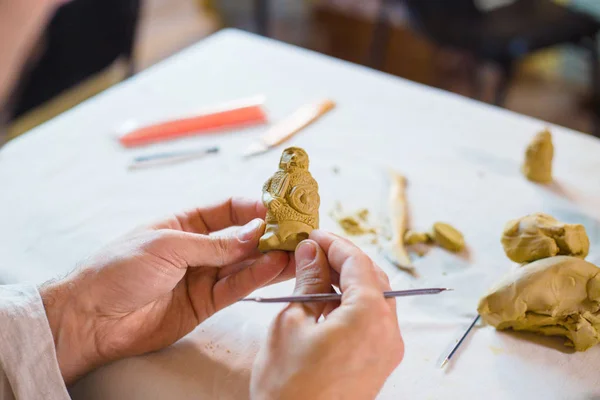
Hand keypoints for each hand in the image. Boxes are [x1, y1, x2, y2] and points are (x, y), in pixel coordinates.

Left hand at [40, 198, 294, 384]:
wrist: (93, 319)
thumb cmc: (119, 269)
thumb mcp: (167, 245)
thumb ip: (214, 244)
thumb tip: (253, 234)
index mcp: (183, 224)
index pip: (225, 209)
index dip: (251, 208)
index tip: (276, 209)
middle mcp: (197, 248)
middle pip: (240, 238)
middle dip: (267, 234)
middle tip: (295, 232)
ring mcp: (202, 276)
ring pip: (243, 264)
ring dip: (268, 257)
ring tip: (295, 251)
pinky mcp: (205, 303)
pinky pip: (236, 288)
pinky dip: (255, 278)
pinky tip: (274, 268)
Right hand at [251, 231, 403, 399]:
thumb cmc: (288, 385)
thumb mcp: (291, 322)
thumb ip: (307, 281)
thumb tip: (312, 250)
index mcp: (369, 316)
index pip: (358, 262)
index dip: (334, 243)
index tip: (313, 235)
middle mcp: (389, 331)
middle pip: (373, 278)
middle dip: (344, 260)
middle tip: (314, 251)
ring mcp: (389, 350)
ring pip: (376, 299)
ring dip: (350, 282)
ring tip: (317, 275)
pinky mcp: (381, 364)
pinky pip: (374, 321)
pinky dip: (354, 305)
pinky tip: (327, 303)